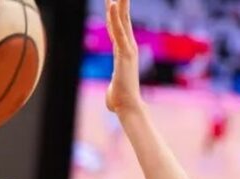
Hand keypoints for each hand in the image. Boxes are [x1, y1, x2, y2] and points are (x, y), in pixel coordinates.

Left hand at [105, 0, 142, 114]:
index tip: (112, 0)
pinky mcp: (125, 53)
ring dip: (119, 4)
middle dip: (120, 2)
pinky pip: (119, 32)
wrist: (128, 107)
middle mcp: (128, 47)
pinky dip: (115, 18)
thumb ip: (112, 89)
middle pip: (122, 19)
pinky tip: (113, 5)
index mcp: (124, 52)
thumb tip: (111, 99)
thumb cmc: (120, 101)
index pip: (117, 28)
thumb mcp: (113, 90)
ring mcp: (128, 49)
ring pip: (122, 21)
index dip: (114, 13)